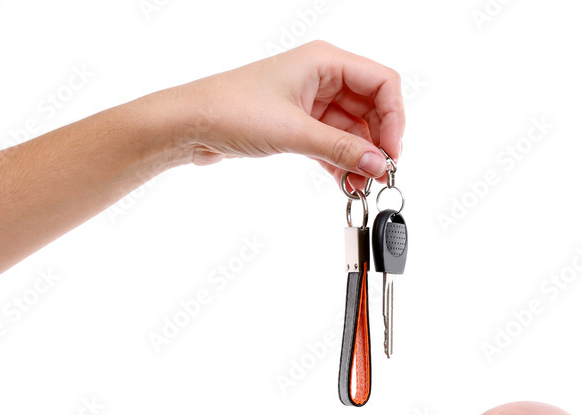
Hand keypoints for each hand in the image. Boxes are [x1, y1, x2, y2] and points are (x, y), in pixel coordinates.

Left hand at [161, 41, 404, 185]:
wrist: (188, 125)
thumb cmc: (230, 110)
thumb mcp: (293, 132)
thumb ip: (340, 149)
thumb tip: (378, 164)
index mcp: (323, 61)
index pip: (381, 82)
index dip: (394, 117)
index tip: (392, 151)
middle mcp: (321, 77)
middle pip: (372, 107)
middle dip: (379, 141)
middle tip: (381, 173)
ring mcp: (310, 101)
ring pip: (353, 130)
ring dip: (360, 158)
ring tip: (363, 185)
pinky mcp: (299, 124)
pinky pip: (333, 143)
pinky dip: (342, 162)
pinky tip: (347, 184)